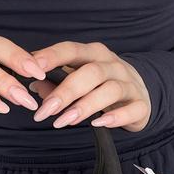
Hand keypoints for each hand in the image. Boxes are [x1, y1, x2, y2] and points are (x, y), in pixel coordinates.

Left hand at [28, 41, 151, 130]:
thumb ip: (56, 82)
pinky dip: (116, 117)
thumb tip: (33, 85)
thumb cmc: (102, 85)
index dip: (53, 56)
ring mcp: (129, 84)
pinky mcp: (141, 104)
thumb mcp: (79, 79)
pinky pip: (131, 110)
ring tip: (64, 121)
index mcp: (94, 54)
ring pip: (109, 90)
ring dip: (85, 106)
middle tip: (45, 110)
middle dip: (65, 91)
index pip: (72, 50)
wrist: (140, 93)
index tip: (33, 68)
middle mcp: (113, 65)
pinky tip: (99, 124)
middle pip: (90, 72)